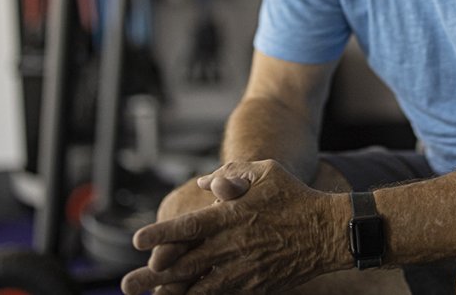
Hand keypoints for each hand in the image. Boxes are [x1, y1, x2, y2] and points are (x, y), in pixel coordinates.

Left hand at [120, 160, 344, 293]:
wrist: (328, 231)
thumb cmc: (296, 196)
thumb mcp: (265, 172)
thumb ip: (231, 175)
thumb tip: (203, 183)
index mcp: (233, 216)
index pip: (190, 227)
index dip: (162, 234)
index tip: (137, 241)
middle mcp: (234, 246)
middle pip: (186, 264)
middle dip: (153, 276)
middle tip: (127, 284)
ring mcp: (244, 270)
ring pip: (200, 287)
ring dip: (172, 294)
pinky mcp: (255, 286)